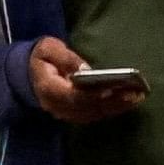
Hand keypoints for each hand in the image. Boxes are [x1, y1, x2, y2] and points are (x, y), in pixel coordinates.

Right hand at [26, 36, 143, 125]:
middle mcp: (57, 106)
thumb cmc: (41, 57)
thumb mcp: (48, 48)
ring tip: (136, 97)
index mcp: (48, 89)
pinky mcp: (73, 114)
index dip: (93, 95)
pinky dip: (111, 110)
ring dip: (115, 108)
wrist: (27, 74)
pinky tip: (126, 102)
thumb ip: (65, 58)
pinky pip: (94, 115)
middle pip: (87, 108)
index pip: (73, 96)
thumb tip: (86, 70)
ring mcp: (65, 113)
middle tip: (134, 94)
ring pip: (93, 114)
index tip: (112, 88)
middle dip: (112, 102)